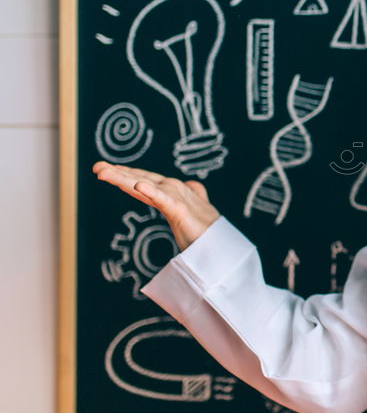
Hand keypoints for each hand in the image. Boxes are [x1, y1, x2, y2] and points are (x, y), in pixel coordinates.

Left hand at [93, 161, 219, 250]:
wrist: (223, 245)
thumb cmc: (207, 232)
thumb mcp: (191, 215)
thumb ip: (190, 199)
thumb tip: (193, 186)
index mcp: (171, 193)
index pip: (143, 180)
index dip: (123, 174)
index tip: (103, 169)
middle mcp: (173, 191)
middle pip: (139, 179)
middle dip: (117, 173)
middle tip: (97, 166)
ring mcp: (178, 199)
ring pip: (146, 186)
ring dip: (125, 178)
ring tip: (105, 173)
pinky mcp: (182, 211)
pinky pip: (164, 200)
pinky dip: (152, 192)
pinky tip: (139, 186)